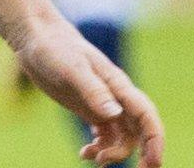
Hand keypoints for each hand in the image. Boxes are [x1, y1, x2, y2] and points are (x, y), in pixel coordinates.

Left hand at [11, 17, 163, 166]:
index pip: (147, 117)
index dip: (156, 142)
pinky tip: (84, 152)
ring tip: (91, 156)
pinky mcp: (89, 108)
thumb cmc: (54, 49)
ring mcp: (103, 103)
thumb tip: (114, 114)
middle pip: (140, 131)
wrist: (37, 39)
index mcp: (118, 86)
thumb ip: (93, 91)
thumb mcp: (72, 69)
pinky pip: (105, 135)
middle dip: (143, 154)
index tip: (153, 165)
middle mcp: (116, 96)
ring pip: (122, 137)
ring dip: (113, 153)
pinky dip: (99, 148)